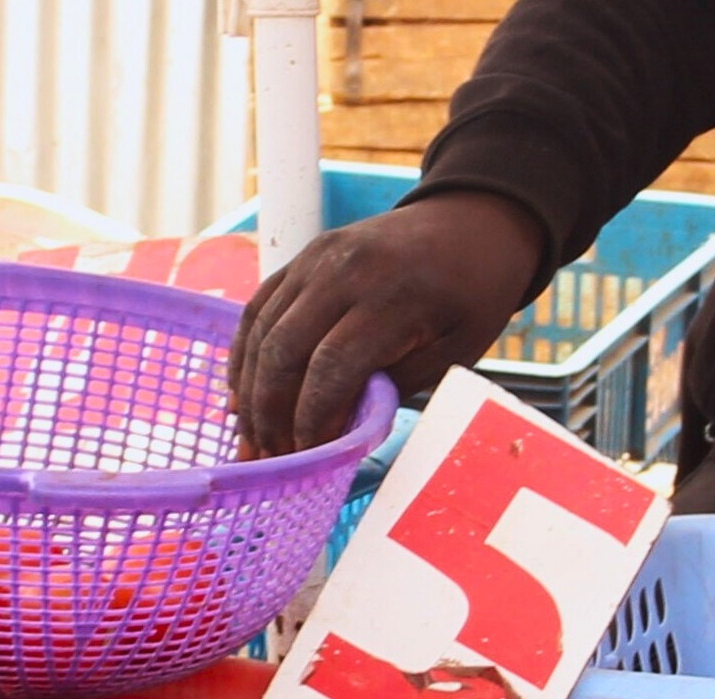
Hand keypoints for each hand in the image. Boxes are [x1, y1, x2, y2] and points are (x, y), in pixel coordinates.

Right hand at [230, 191, 544, 455]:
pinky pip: (258, 307)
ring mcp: (315, 259)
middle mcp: (344, 272)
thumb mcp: (454, 351)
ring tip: (253, 438)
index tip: (308, 457)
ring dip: (251, 391)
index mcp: (391, 298)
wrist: (468, 225)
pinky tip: (243, 393)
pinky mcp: (301, 257)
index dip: (312, 419)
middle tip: (270, 458)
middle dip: (271, 414)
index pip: (331, 367)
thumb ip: (394, 386)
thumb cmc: (471, 297)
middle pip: (284, 351)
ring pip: (262, 331)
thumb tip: (336, 428)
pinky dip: (246, 353)